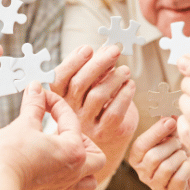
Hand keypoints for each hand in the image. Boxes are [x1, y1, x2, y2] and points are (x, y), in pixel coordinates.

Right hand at [0, 82, 105, 189]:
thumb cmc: (10, 156)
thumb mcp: (23, 123)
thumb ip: (34, 105)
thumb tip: (36, 90)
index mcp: (73, 150)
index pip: (70, 119)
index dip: (55, 103)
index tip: (42, 96)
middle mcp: (74, 171)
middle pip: (97, 158)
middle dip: (85, 142)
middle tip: (65, 132)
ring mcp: (63, 187)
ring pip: (89, 182)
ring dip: (84, 169)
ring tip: (67, 156)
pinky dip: (66, 188)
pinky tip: (54, 177)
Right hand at [51, 44, 137, 174]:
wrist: (103, 142)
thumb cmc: (95, 107)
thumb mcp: (90, 87)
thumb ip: (93, 70)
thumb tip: (105, 48)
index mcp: (60, 98)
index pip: (60, 77)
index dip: (73, 61)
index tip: (88, 48)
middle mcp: (70, 112)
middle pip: (80, 84)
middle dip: (98, 64)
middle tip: (114, 51)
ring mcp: (86, 124)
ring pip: (97, 96)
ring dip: (114, 79)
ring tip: (125, 70)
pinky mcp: (105, 133)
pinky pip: (114, 112)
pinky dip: (124, 96)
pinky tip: (130, 85)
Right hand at [128, 116, 189, 189]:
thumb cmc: (178, 151)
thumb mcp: (171, 136)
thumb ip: (168, 127)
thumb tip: (169, 116)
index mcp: (137, 157)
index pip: (140, 145)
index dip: (156, 132)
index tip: (170, 121)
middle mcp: (142, 172)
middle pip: (153, 157)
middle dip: (170, 145)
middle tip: (179, 142)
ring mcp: (155, 185)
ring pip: (165, 168)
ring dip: (179, 156)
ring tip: (183, 154)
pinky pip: (178, 178)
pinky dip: (186, 168)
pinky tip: (188, 164)